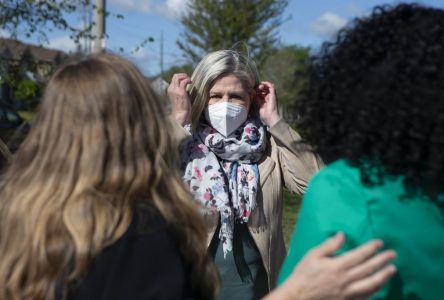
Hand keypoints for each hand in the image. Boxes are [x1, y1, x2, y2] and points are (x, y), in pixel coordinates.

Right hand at [167, 73, 191, 125]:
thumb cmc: (181, 107)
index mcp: (170, 90)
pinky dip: (188, 80)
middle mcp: (171, 89)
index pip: (174, 79)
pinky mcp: (181, 92)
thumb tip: (186, 86)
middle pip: (175, 76)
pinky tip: (191, 83)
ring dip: (185, 76)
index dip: (181, 77)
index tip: (186, 80)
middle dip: (183, 75)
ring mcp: (175, 90)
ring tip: (190, 81)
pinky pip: (184, 81)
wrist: (180, 115)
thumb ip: (181, 91)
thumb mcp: (179, 97)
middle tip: (188, 78)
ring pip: (178, 77)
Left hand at [255, 81, 280, 126]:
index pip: (262, 92)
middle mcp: (269, 97)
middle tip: (255, 88)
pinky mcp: (273, 95)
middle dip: (259, 87)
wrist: (270, 117)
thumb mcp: (259, 105)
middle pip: (264, 89)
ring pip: (268, 86)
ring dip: (262, 85)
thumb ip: (257, 100)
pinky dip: (267, 83)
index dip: (257, 90)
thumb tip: (254, 93)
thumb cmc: (265, 115)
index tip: (253, 90)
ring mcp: (272, 96)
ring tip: (258, 86)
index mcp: (266, 100)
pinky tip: (262, 84)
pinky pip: (271, 86)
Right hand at [264, 233, 396, 299]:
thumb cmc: (304, 275)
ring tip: (392, 269)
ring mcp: (348, 293)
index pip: (359, 255)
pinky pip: (366, 296)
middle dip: (382, 260)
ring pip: (371, 284)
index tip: (380, 243)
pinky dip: (376, 290)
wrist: (298, 297)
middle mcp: (345, 280)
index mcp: (337, 266)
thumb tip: (342, 235)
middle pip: (368, 269)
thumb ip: (329, 245)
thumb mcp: (312, 256)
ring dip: (383, 276)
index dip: (370, 248)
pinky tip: (380, 285)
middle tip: (393, 254)